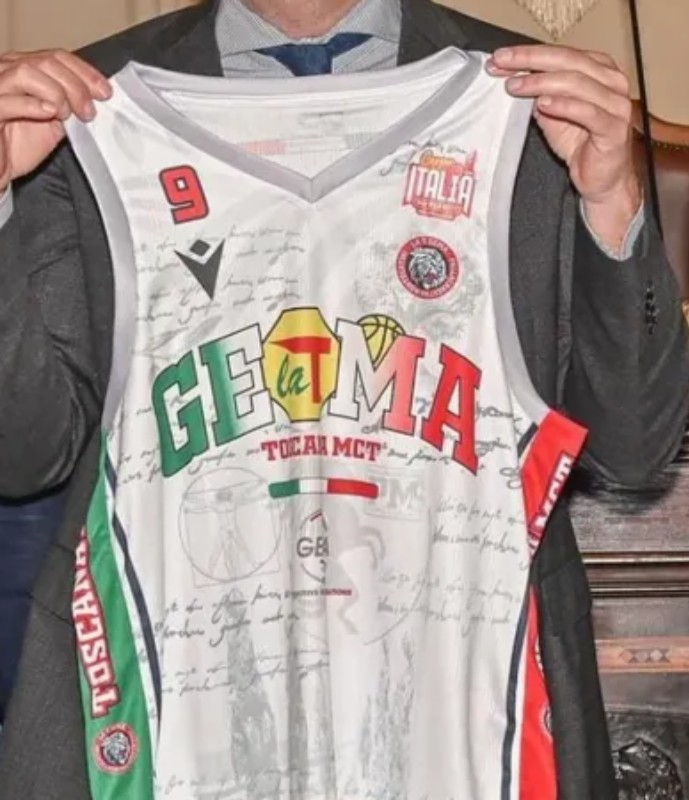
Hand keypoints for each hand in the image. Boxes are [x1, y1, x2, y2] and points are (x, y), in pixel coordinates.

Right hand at [0, 49, 110, 192]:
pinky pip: (6, 101)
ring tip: (65, 114)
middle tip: (89, 111)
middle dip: (75, 85)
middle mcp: (5, 72)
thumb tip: (96, 100)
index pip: (57, 57)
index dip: (84, 72)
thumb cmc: (19, 146)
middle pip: (46, 62)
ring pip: (26, 72)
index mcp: (22, 69)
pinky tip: (49, 112)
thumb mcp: (53, 124)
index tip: (105, 92)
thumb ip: (69, 107)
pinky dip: (31, 104)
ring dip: (55, 92)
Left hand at [487, 45, 641, 251]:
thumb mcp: (551, 114)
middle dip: (531, 61)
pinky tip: (542, 104)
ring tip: (515, 86)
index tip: (500, 58)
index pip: (561, 53)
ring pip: (577, 83)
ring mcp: (616, 104)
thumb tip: (512, 76)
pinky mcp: (614, 128)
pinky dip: (563, 106)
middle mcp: (612, 82)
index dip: (529, 54)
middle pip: (569, 61)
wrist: (600, 179)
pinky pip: (587, 112)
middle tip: (504, 64)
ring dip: (541, 83)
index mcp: (600, 70)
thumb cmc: (581, 144)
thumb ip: (538, 94)